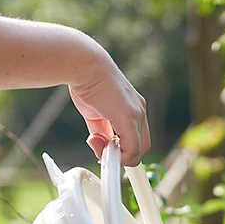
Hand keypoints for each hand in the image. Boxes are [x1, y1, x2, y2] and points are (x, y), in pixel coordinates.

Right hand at [70, 51, 149, 166]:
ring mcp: (137, 114)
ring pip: (138, 152)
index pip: (136, 138)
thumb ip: (101, 130)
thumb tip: (100, 144)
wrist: (84, 65)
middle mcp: (139, 111)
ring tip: (98, 146)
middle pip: (140, 148)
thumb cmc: (86, 83)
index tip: (105, 150)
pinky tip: (101, 148)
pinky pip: (132, 151)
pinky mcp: (130, 117)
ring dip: (118, 157)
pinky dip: (119, 158)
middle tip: (101, 151)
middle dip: (121, 156)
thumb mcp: (94, 112)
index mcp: (132, 107)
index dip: (122, 150)